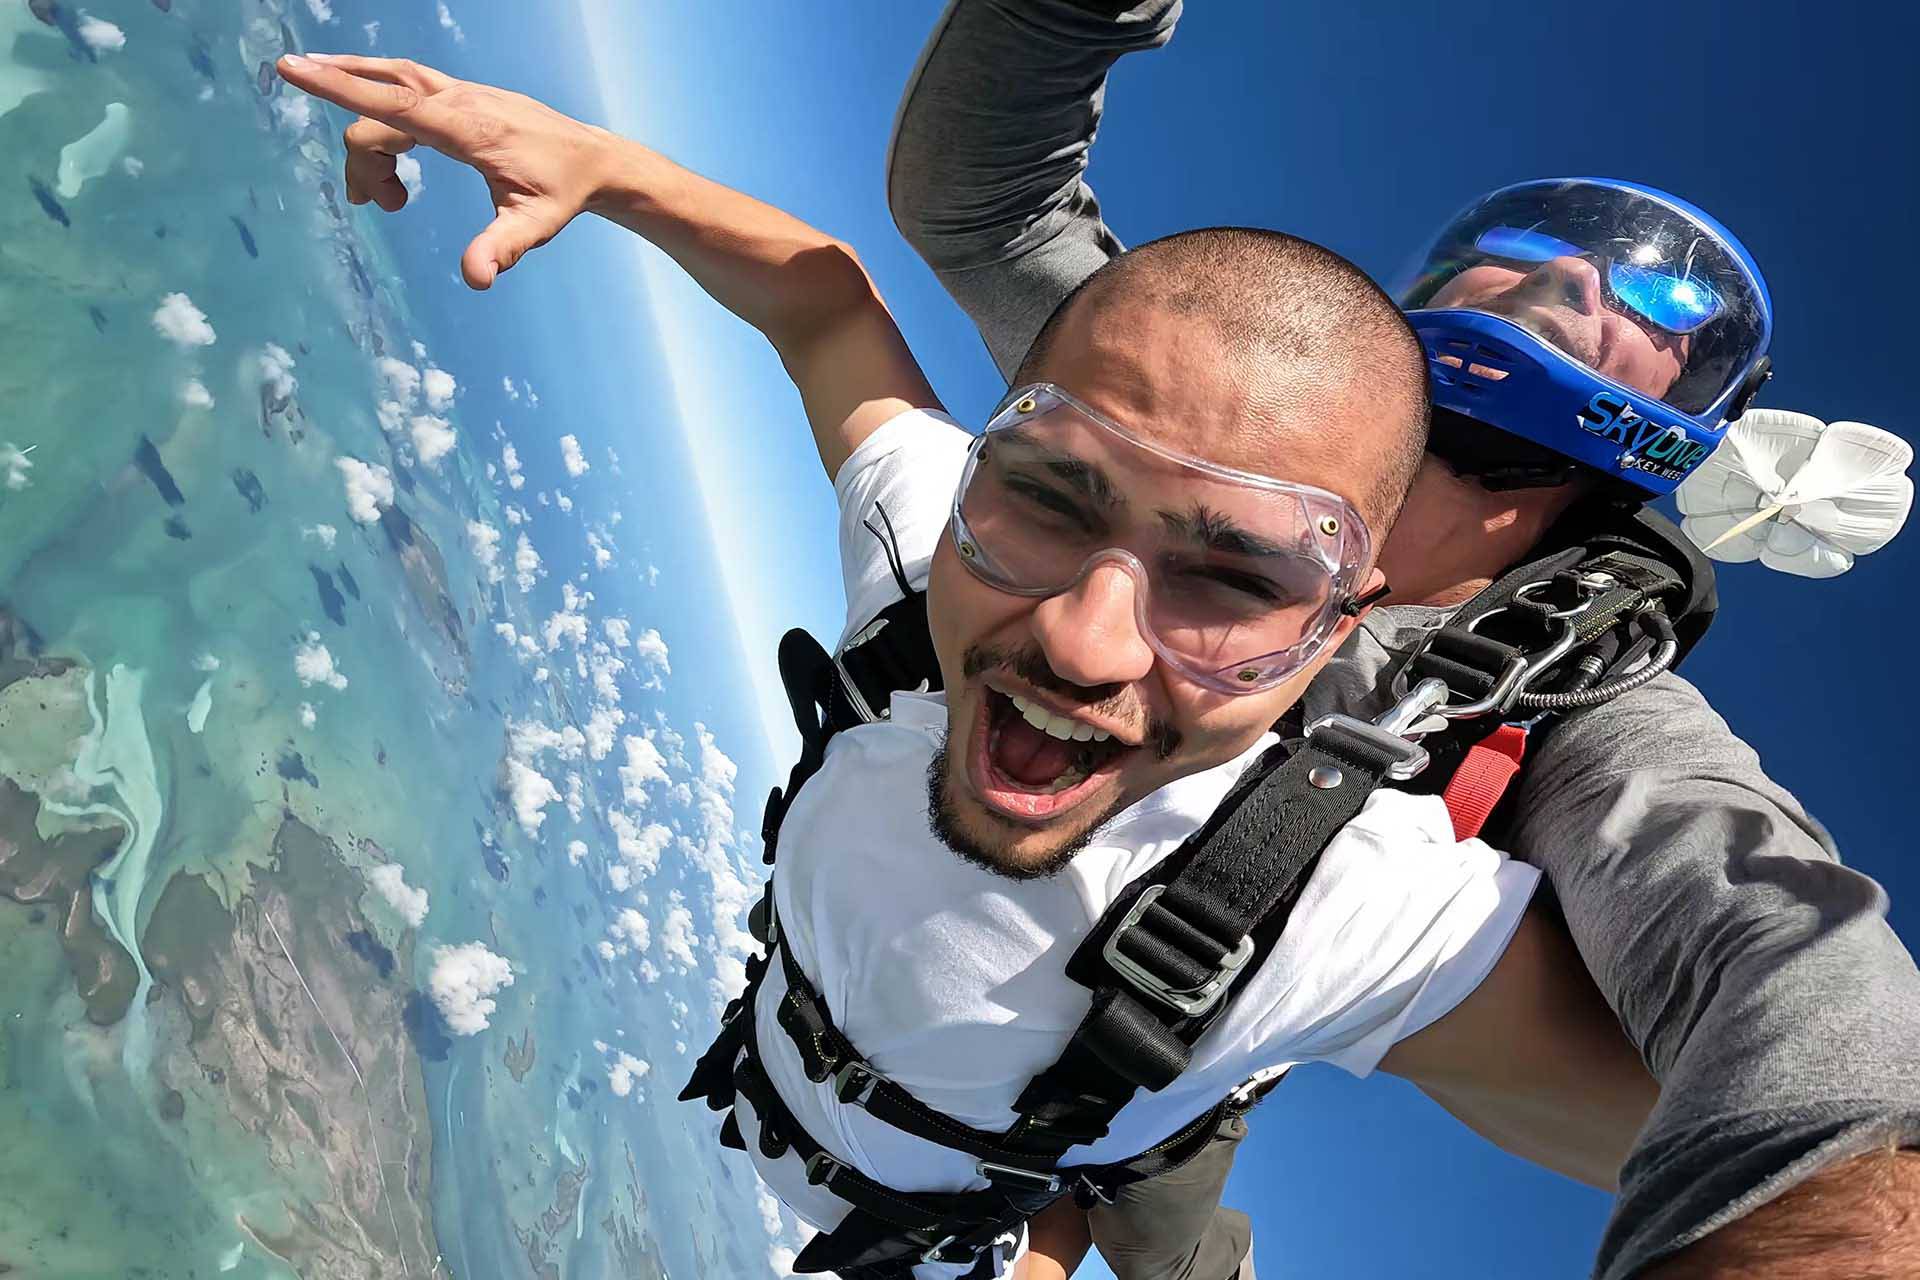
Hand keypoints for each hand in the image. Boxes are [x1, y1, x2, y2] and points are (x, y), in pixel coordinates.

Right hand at [276, 54, 616, 288]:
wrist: (592, 159)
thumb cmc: (561, 192)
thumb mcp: (536, 226)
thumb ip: (503, 248)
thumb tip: (476, 279)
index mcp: (466, 127)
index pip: (390, 103)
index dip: (337, 87)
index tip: (291, 68)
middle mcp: (456, 98)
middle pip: (378, 111)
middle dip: (366, 161)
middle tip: (391, 208)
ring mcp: (457, 89)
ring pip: (386, 83)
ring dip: (365, 127)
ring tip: (387, 192)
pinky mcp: (459, 91)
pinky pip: (402, 83)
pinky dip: (377, 96)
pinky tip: (379, 132)